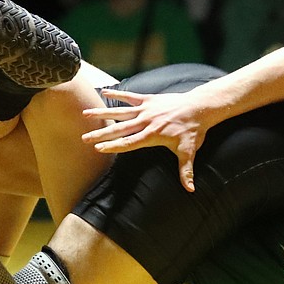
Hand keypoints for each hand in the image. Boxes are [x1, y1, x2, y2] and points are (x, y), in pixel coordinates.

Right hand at [82, 89, 205, 190]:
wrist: (199, 107)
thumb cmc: (193, 131)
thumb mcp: (189, 152)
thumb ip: (186, 171)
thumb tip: (190, 190)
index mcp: (152, 135)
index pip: (128, 143)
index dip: (113, 146)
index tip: (98, 149)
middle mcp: (145, 121)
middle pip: (119, 129)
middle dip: (101, 134)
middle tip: (84, 138)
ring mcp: (146, 109)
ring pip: (120, 112)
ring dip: (102, 113)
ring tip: (85, 114)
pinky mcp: (148, 99)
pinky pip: (130, 96)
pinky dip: (117, 94)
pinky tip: (102, 92)